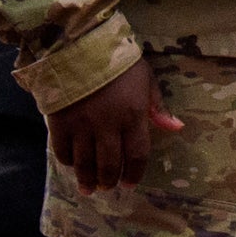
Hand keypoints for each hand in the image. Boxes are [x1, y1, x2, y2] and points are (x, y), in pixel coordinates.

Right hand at [49, 58, 185, 191]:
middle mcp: (108, 126)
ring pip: (85, 164)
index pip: (137, 154)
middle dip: (109, 180)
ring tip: (89, 188)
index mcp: (133, 115)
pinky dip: (68, 163)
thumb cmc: (119, 63)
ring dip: (88, 180)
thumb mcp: (146, 79)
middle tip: (108, 187)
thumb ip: (158, 107)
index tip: (130, 183)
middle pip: (109, 165)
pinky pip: (63, 153)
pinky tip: (73, 166)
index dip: (135, 173)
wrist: (80, 47)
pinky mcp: (59, 125)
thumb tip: (176, 128)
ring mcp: (82, 127)